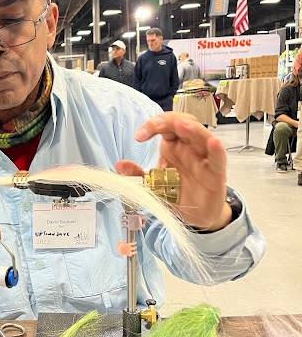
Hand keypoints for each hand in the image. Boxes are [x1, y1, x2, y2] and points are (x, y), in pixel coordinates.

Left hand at [115, 112, 231, 231]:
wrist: (195, 215)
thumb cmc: (177, 192)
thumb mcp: (152, 184)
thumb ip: (137, 174)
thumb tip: (118, 166)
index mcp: (173, 146)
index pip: (164, 126)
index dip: (152, 125)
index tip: (138, 136)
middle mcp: (189, 147)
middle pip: (184, 123)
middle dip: (169, 121)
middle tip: (154, 125)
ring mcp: (204, 159)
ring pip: (202, 136)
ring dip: (192, 129)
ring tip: (182, 125)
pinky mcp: (216, 174)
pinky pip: (218, 160)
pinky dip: (217, 150)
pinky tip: (213, 143)